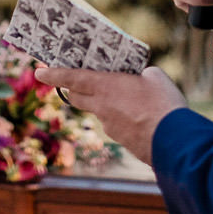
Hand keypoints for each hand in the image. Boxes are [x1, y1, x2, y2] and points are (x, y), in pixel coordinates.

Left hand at [33, 66, 185, 164]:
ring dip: (105, 105)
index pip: (71, 78)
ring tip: (130, 99)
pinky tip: (142, 117)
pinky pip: (116, 125)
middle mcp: (101, 107)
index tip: (39, 71)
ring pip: (99, 112)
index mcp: (105, 86)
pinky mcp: (121, 141)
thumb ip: (142, 74)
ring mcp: (110, 126)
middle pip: (77, 98)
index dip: (53, 74)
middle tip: (77, 83)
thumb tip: (142, 78)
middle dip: (73, 90)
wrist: (174, 141)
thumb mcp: (155, 77)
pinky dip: (122, 119)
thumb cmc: (164, 103)